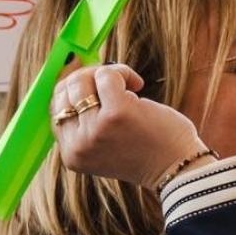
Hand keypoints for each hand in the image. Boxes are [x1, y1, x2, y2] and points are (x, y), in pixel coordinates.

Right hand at [52, 64, 205, 188]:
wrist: (179, 169)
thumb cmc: (147, 150)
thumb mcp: (105, 142)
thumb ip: (85, 118)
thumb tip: (71, 65)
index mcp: (72, 154)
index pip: (56, 107)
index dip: (74, 90)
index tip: (96, 88)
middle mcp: (78, 145)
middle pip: (64, 91)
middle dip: (88, 79)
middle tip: (113, 84)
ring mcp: (95, 130)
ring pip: (82, 81)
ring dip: (106, 75)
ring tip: (128, 87)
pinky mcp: (116, 114)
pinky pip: (106, 75)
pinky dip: (122, 72)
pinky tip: (138, 85)